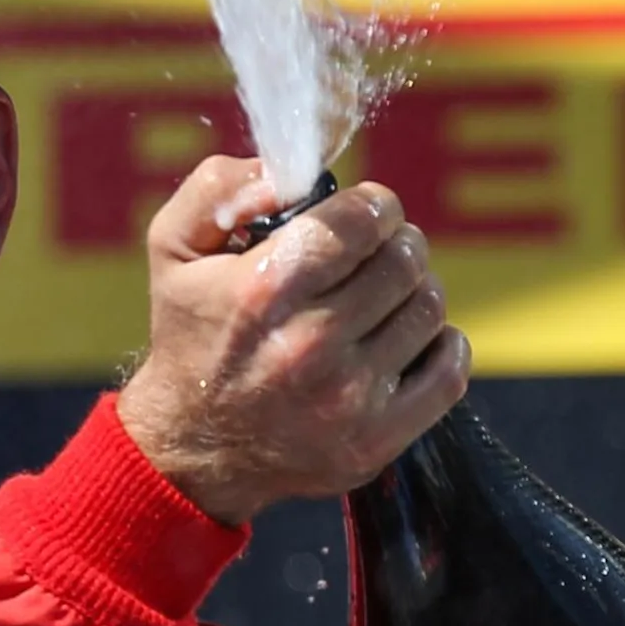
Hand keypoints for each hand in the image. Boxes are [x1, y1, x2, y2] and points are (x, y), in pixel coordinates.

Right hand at [117, 157, 468, 524]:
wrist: (194, 451)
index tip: (366, 212)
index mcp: (263, 291)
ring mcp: (349, 399)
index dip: (373, 205)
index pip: (361, 220)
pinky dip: (442, 344)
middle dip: (395, 243)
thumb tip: (288, 174)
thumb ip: (219, 188)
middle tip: (375, 252)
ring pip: (430, 307)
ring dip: (414, 290)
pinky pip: (451, 370)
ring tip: (383, 297)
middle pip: (404, 259)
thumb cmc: (191, 337)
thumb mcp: (173, 249)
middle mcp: (309, 346)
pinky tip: (406, 339)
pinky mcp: (377, 440)